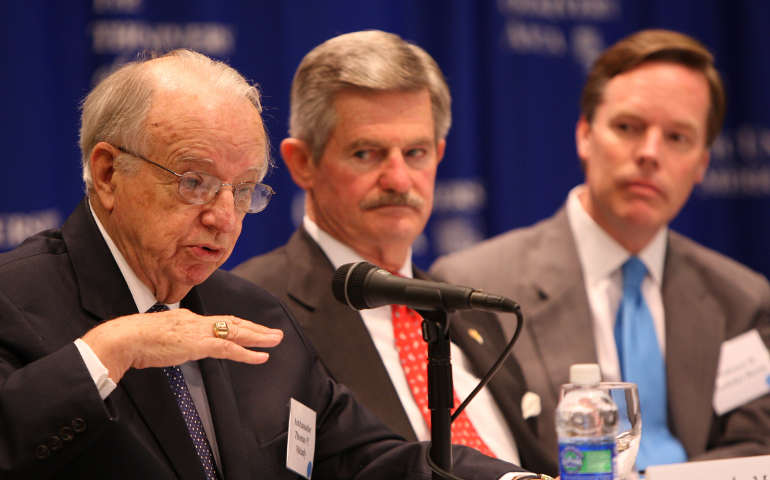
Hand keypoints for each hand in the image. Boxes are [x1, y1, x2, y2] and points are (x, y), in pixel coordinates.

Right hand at [81, 308, 282, 382]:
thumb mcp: (159, 335)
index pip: (220, 321)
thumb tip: (175, 343)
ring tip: (276, 340)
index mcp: (189, 319)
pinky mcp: (198, 344)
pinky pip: (229, 348)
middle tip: (275, 333)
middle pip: (234, 323)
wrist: (126, 337)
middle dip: (256, 328)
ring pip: (237, 332)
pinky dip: (247, 353)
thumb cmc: (135, 339)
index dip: (239, 325)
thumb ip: (172, 338)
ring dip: (259, 336)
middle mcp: (198, 321)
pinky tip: (260, 356)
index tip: (252, 328)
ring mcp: (199, 331)